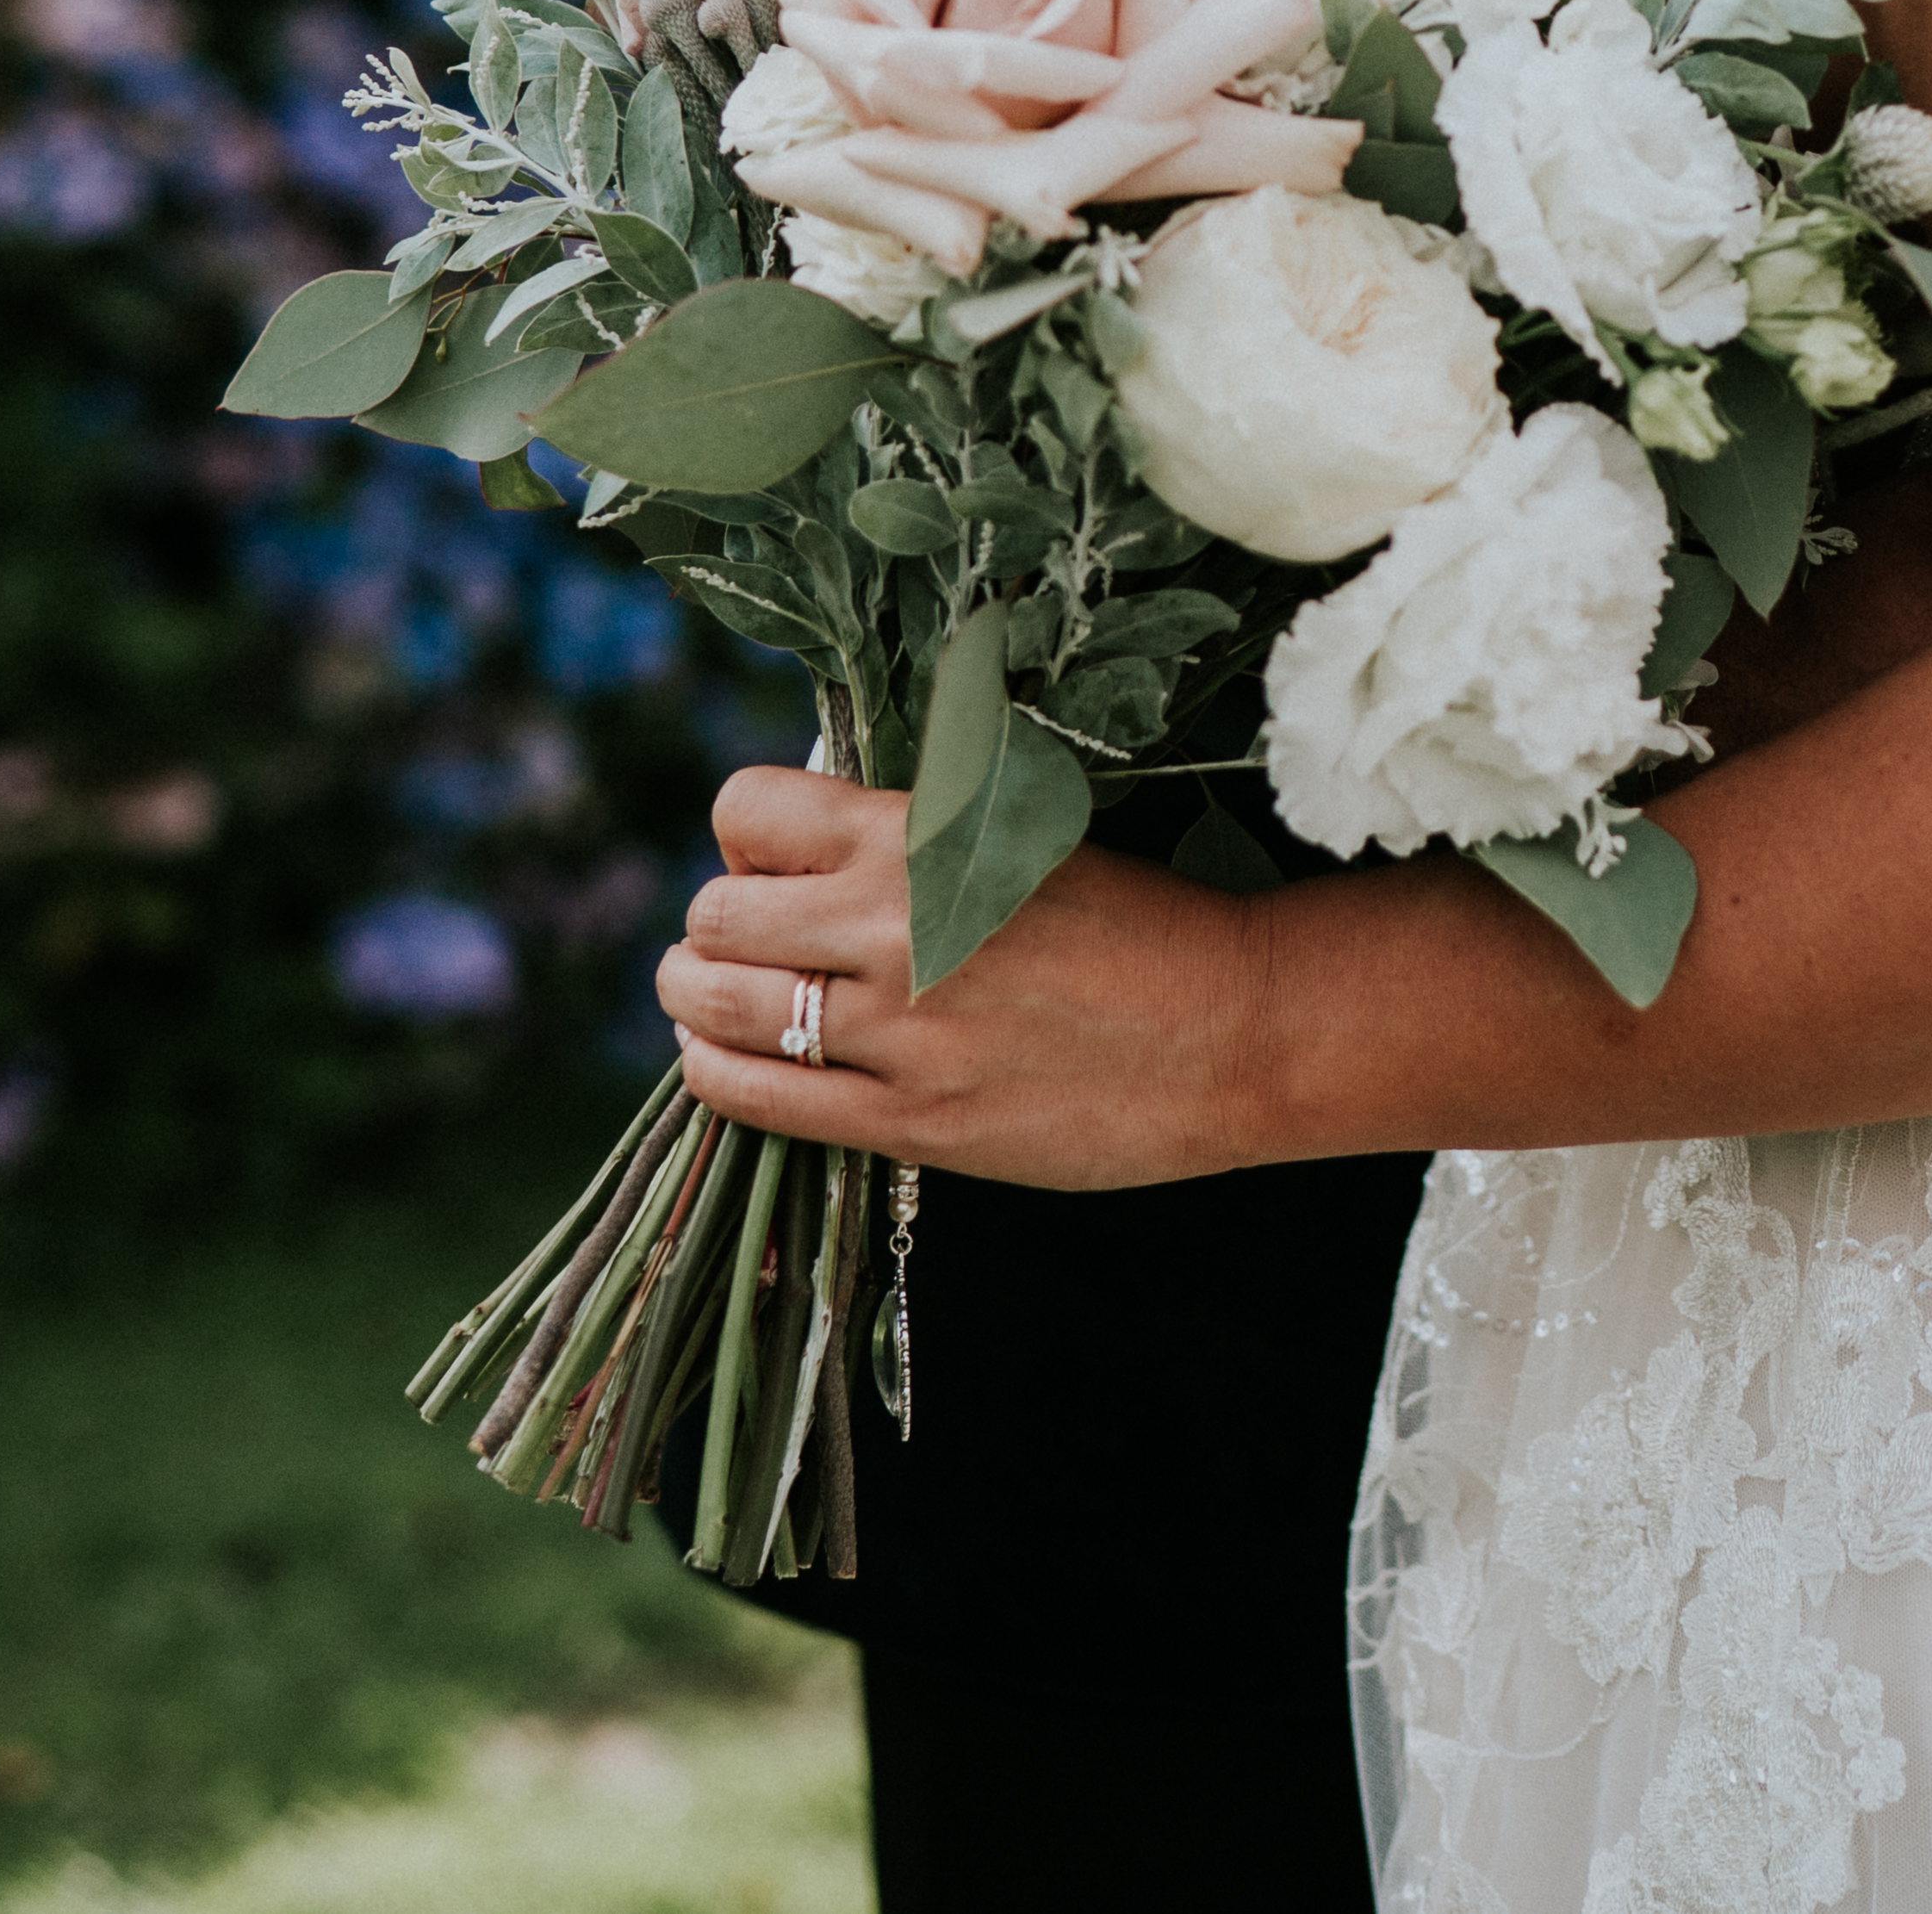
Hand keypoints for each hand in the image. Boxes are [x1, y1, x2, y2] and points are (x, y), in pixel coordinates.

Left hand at [651, 762, 1279, 1188]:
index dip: (747, 837)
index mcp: (925, 835)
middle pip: (718, 911)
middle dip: (717, 923)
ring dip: (697, 996)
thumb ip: (910, 838)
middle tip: (747, 939)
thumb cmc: (1136, 926)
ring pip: (716, 1003)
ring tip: (712, 998)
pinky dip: (717, 1071)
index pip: (750, 811)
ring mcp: (900, 1030)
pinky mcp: (912, 1121)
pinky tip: (727, 1059)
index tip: (774, 862)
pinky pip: (756, 1096)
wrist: (1235, 1030)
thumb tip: (798, 844)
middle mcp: (896, 924)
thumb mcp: (1019, 837)